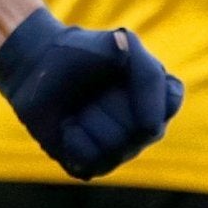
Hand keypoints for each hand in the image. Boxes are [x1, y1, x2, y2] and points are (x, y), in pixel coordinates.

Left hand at [0, 10, 183, 180]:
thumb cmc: (77, 53)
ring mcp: (122, 149)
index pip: (170, 100)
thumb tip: (128, 61)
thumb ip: (127, 55)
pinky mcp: (95, 164)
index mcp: (159, 94)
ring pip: (115, 148)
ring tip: (79, 107)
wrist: (38, 70)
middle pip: (142, 131)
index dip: (146, 93)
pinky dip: (72, 139)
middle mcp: (145, 127)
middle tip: (91, 88)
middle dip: (108, 104)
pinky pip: (90, 161)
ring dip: (88, 121)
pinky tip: (68, 125)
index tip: (121, 74)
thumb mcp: (108, 43)